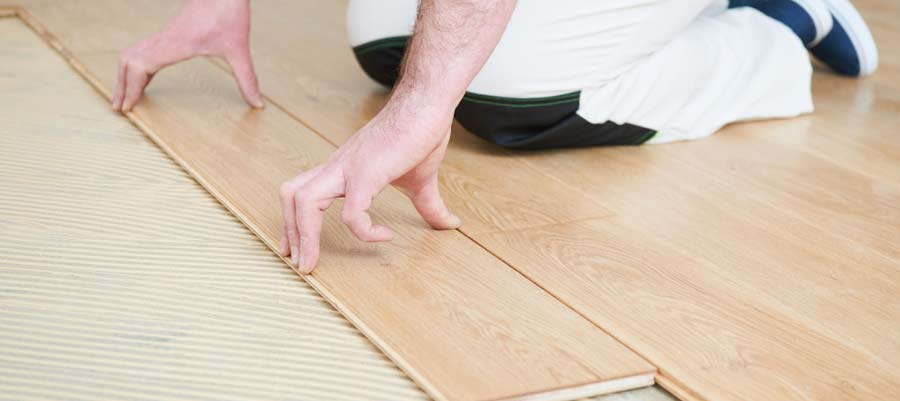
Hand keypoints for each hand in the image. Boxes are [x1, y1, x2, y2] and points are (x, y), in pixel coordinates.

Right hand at [112, 0, 262, 110]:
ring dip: (125, 74)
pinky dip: (136, 64)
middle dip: (122, 85)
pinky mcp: (169, 31)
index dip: (131, 88)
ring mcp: (164, 34)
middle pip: (129, 61)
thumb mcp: (240, 50)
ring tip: (126, 96)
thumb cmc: (229, 13)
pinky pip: (143, 48)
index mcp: (176, 44)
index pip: (141, 67)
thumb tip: (258, 104)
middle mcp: (164, 39)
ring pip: (132, 53)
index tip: (128, 107)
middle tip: (119, 108)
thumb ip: (248, 79)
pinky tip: (144, 78)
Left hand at [278, 100, 461, 272]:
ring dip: (306, 236)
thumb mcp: (421, 180)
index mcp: (342, 168)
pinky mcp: (367, 173)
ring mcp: (349, 169)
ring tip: (315, 262)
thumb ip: (429, 206)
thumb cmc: (421, 134)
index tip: (299, 247)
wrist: (428, 106)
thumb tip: (450, 224)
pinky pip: (352, 212)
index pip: (300, 190)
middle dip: (291, 233)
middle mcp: (338, 167)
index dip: (293, 220)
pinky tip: (384, 236)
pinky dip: (363, 231)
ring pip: (304, 202)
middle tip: (301, 264)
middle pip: (291, 195)